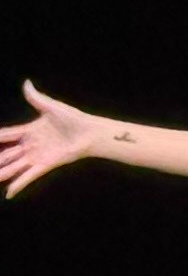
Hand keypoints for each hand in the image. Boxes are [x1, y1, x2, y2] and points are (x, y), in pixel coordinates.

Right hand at [0, 82, 107, 196]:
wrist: (91, 132)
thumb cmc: (74, 119)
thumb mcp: (51, 107)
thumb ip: (36, 98)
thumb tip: (26, 83)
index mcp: (29, 131)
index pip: (5, 135)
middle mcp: (30, 145)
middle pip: (5, 153)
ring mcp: (36, 156)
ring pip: (13, 166)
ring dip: (2, 173)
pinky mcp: (45, 165)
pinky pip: (28, 176)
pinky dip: (19, 184)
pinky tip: (9, 193)